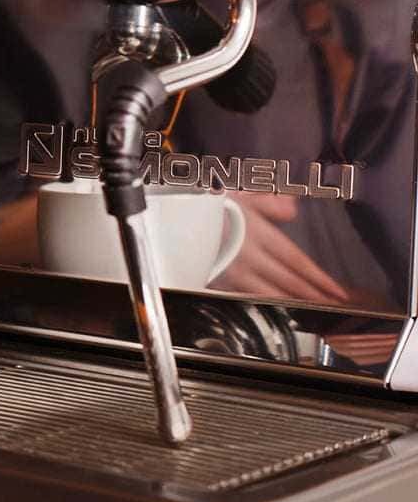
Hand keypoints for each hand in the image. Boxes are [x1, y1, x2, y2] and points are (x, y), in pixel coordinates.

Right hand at [209, 193, 350, 303]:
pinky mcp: (214, 280)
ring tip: (310, 311)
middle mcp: (245, 253)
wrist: (165, 219)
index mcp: (255, 231)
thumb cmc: (200, 204)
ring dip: (291, 303)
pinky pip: (243, 296)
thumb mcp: (237, 191)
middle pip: (286, 279)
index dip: (318, 276)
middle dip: (312, 294)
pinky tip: (272, 309)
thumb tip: (291, 208)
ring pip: (267, 292)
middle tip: (332, 305)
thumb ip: (267, 200)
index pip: (295, 259)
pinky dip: (261, 304)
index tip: (336, 289)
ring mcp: (229, 269)